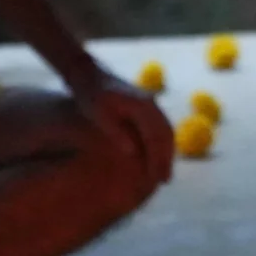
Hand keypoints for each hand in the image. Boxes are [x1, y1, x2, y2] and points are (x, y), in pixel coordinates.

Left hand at [69, 68, 173, 186]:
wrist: (88, 74)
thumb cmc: (90, 96)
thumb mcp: (99, 115)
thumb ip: (116, 133)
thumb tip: (133, 153)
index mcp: (142, 106)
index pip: (156, 137)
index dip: (157, 160)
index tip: (155, 178)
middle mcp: (152, 104)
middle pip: (167, 135)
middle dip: (166, 159)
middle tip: (165, 181)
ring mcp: (152, 103)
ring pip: (167, 131)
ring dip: (167, 152)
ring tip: (164, 172)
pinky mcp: (148, 105)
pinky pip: (162, 126)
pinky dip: (163, 144)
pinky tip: (158, 155)